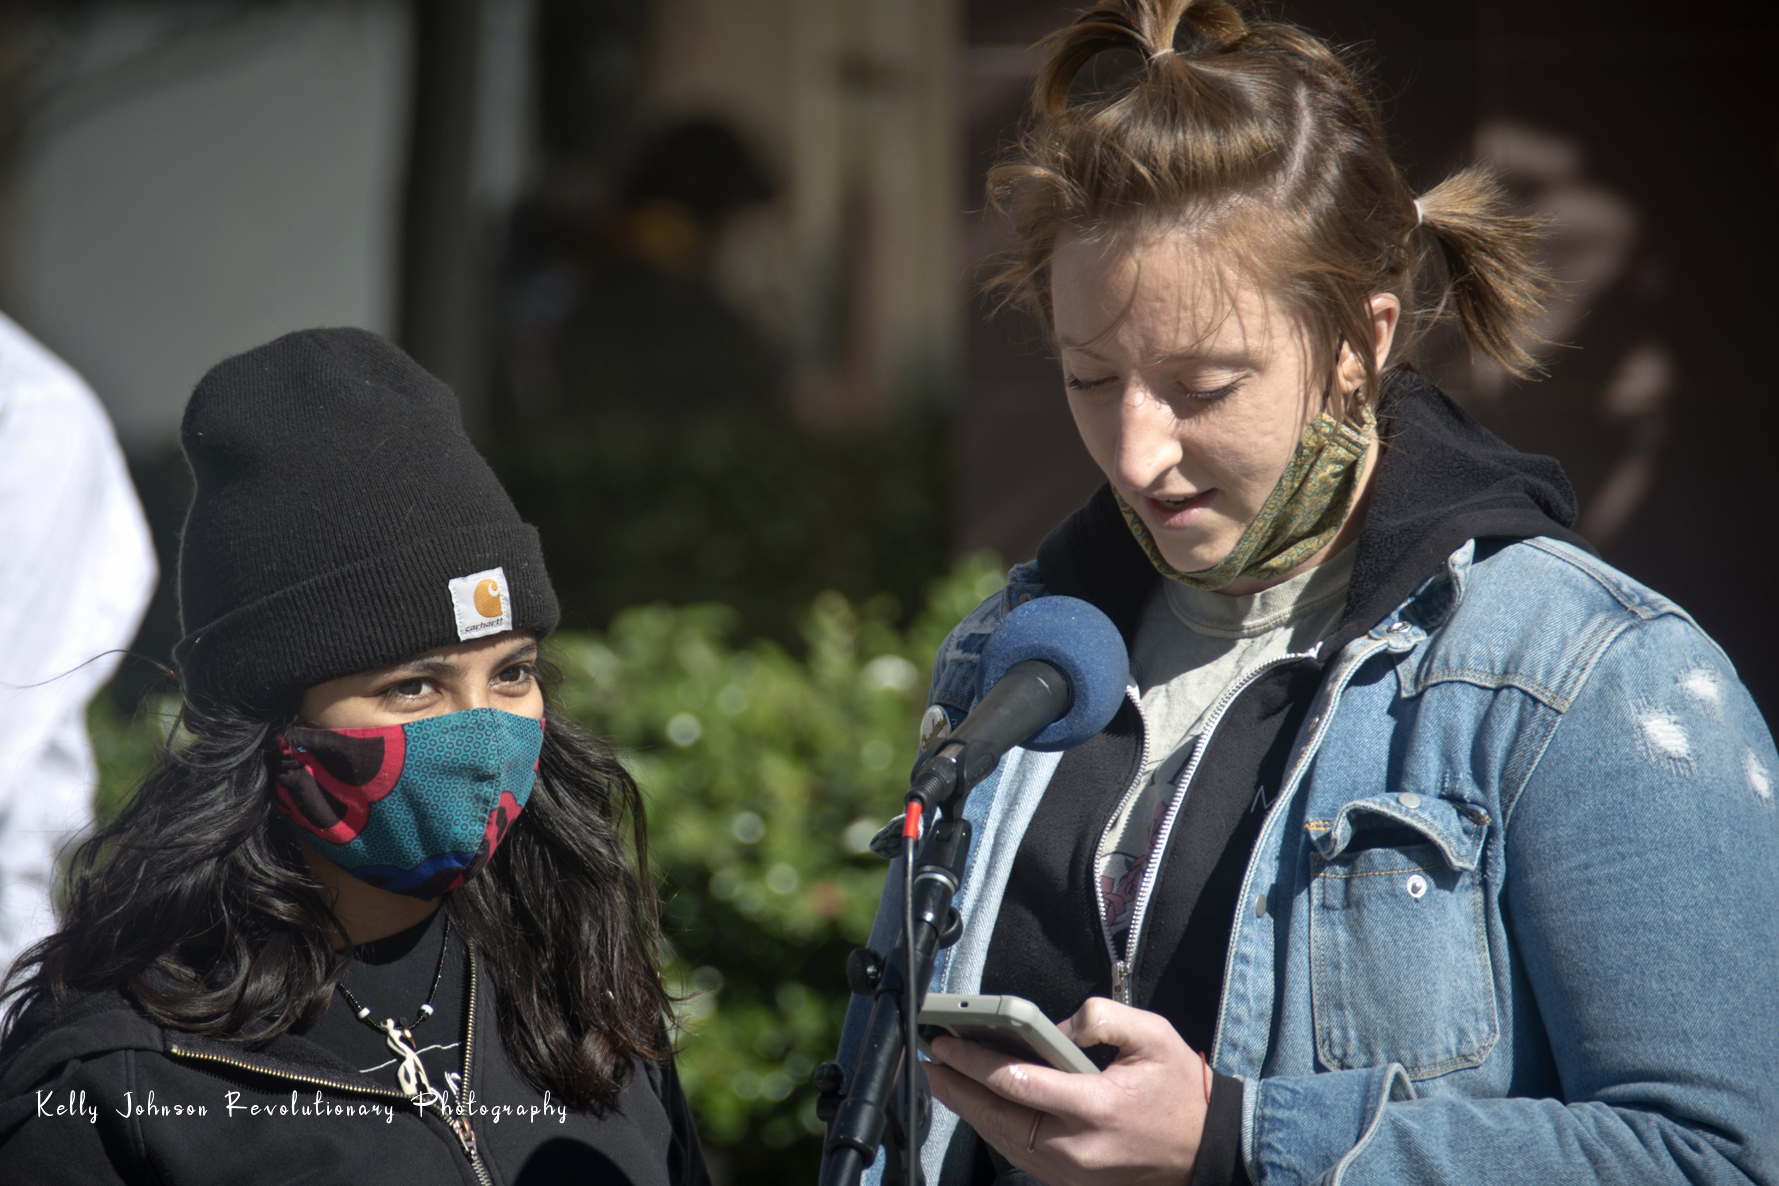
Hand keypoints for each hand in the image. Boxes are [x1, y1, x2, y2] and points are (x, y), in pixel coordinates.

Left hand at [924, 997, 1208, 1185]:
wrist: (1204, 1148)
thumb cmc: (1178, 1088)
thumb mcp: (1152, 1034)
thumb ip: (1101, 1017)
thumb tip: (1055, 1026)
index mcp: (1095, 1107)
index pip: (1016, 1082)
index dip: (973, 1061)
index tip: (946, 1041)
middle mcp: (1076, 1147)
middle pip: (997, 1116)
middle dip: (957, 1087)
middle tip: (930, 1061)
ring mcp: (1071, 1172)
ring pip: (1003, 1140)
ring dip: (968, 1110)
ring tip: (943, 1080)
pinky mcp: (1069, 1181)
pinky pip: (1019, 1154)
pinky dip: (993, 1129)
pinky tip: (978, 1107)